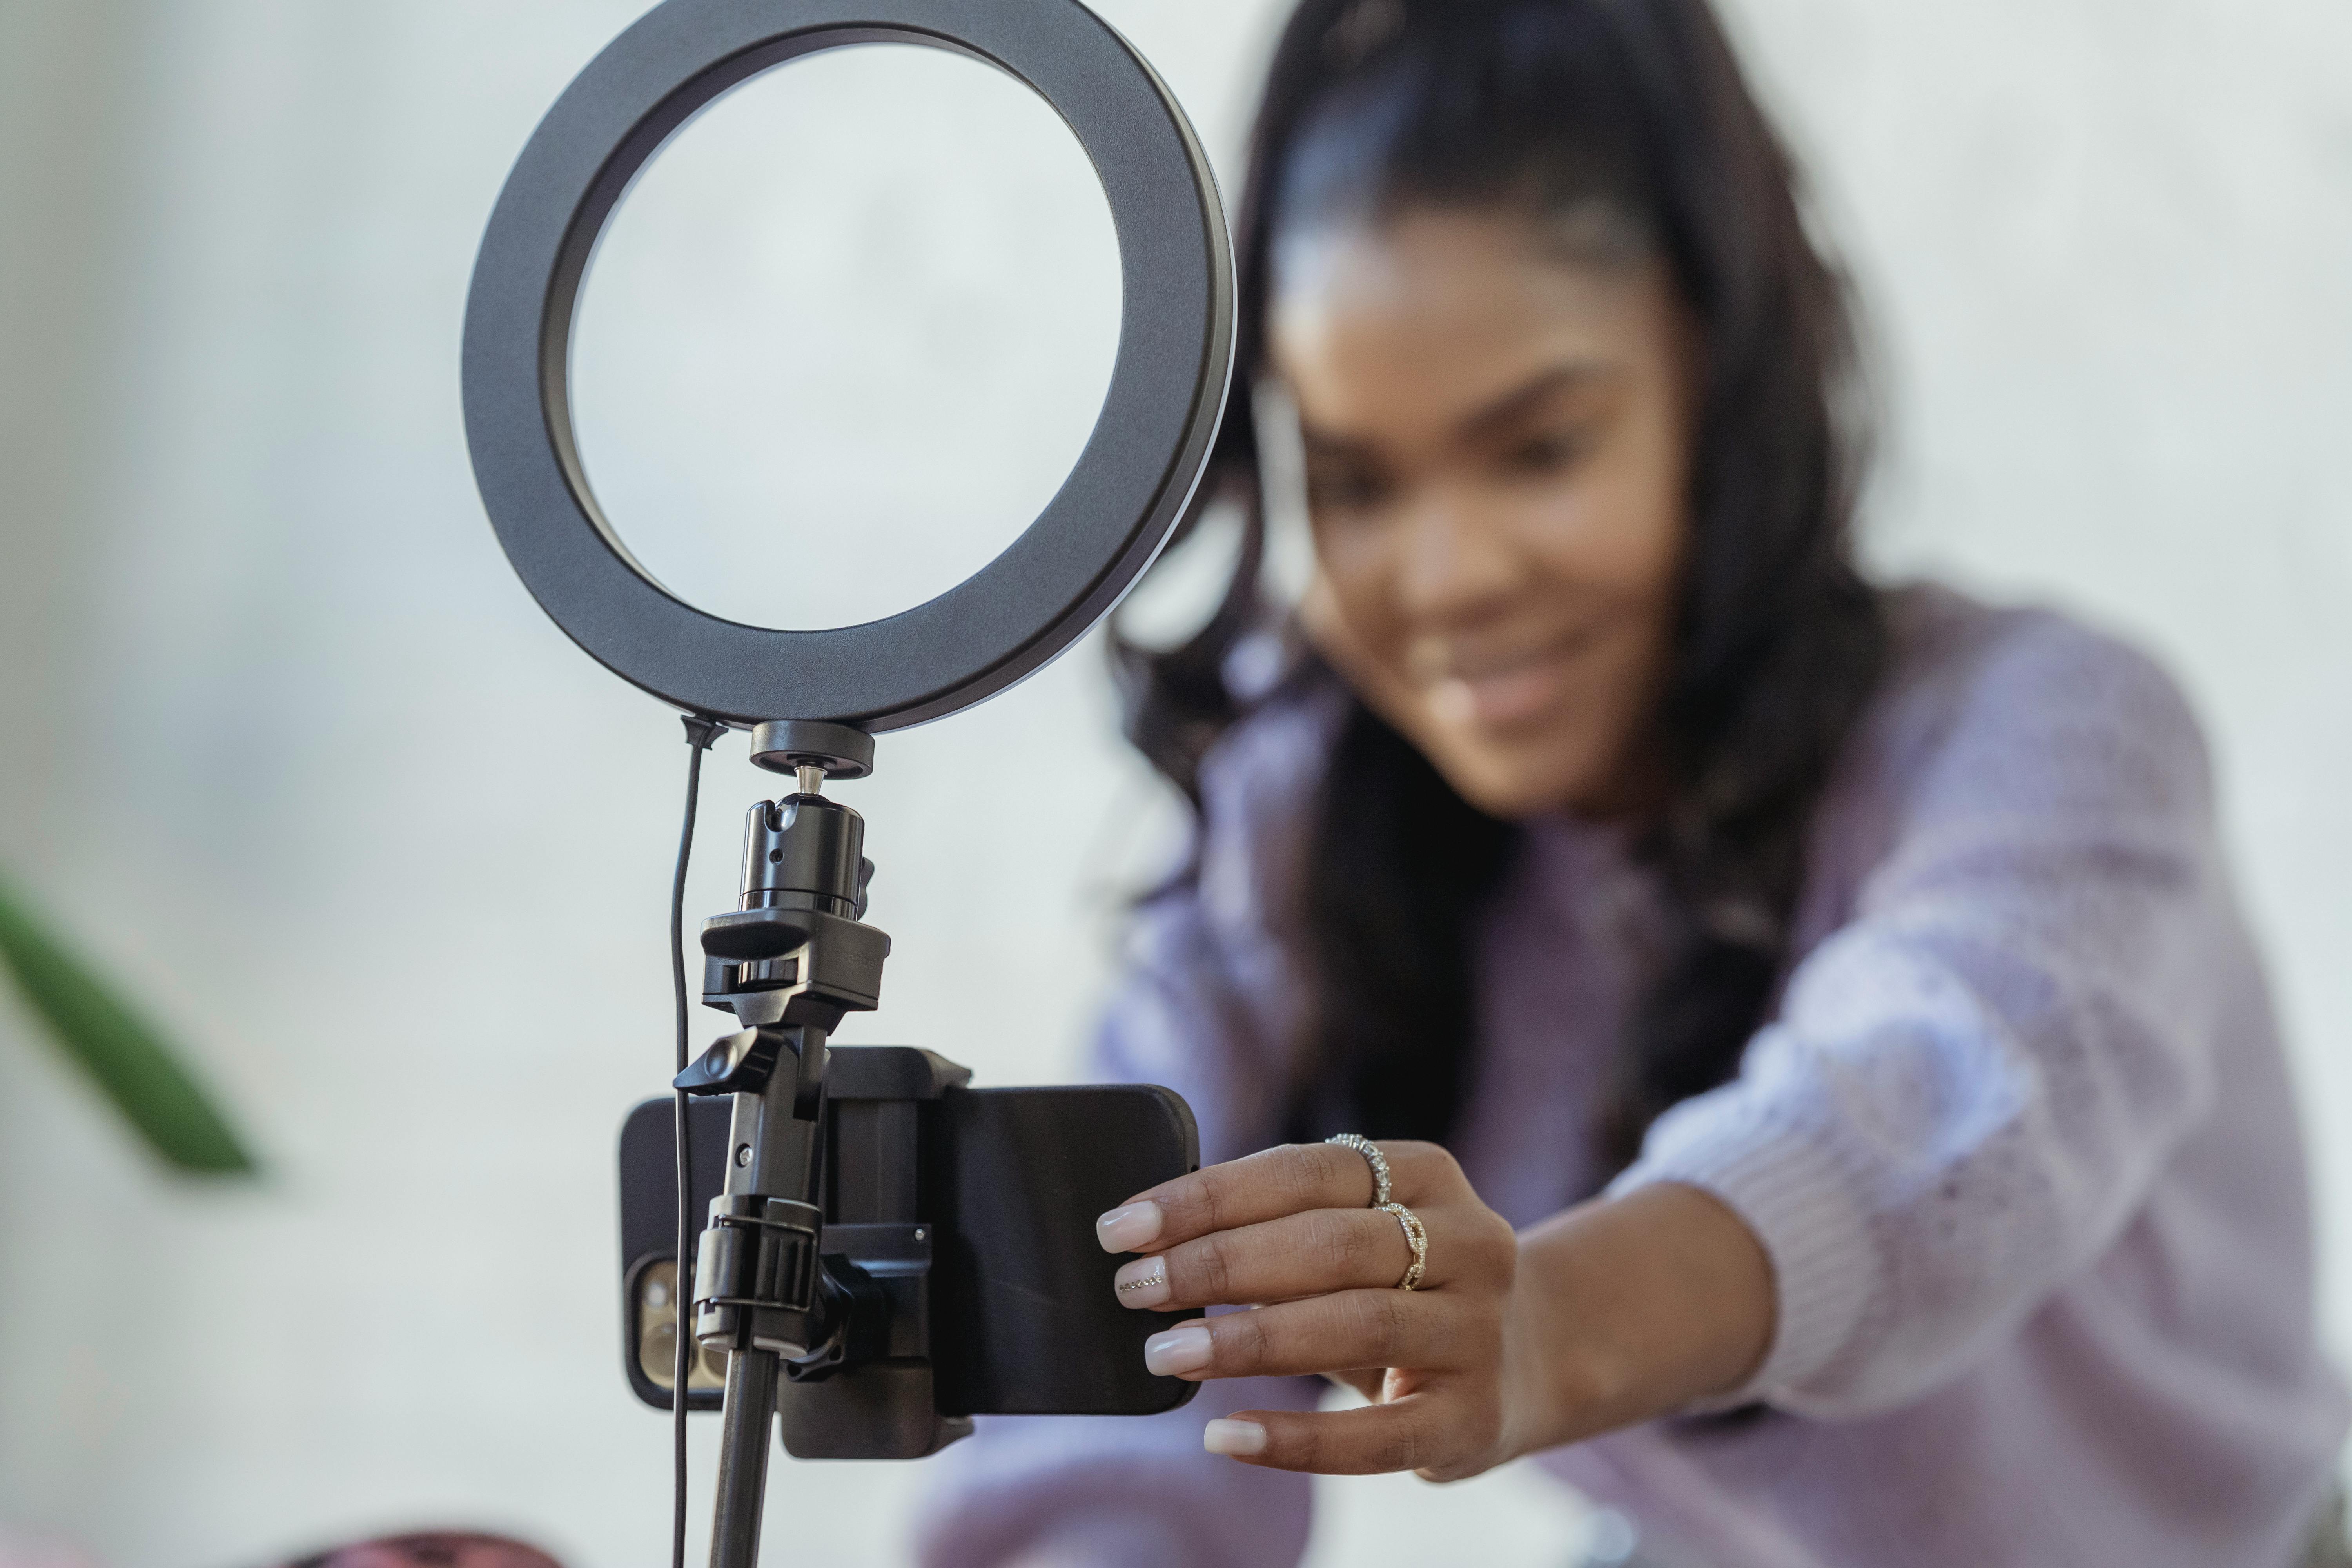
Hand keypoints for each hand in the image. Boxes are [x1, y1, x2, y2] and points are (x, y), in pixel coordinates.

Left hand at [1096, 1142, 1773, 1479]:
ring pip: (1356, 1326)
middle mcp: (1470, 1242)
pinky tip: (1226, 1436)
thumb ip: (1284, 1223)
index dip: (1208, 1196)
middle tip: (1134, 1289)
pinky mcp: (1475, 1417)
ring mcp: (1480, 1331)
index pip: (1305, 1170)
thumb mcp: (1364, 1229)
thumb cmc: (1404, 1282)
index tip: (1123, 1226)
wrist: (1531, 1355)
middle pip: (1329, 1244)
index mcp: (1428, 1174)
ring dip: (1248, 1340)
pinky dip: (1295, 1439)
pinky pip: (1377, 1436)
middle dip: (1218, 1264)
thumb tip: (1152, 1241)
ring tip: (1164, 1354)